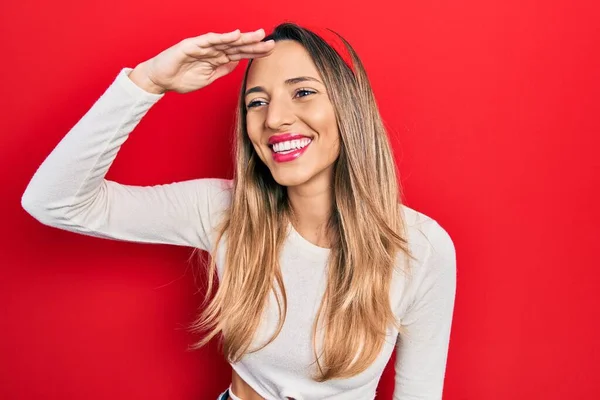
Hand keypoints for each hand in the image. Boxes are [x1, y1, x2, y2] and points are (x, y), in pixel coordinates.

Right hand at [130, 29, 274, 93]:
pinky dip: (223, 37)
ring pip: (227, 41)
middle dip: (254, 44)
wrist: (160, 80)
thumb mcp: (208, 78)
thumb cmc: (180, 79)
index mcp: (216, 58)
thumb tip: (237, 63)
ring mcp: (203, 46)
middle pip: (237, 46)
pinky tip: (236, 35)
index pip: (239, 54)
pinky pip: (210, 40)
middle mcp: (212, 50)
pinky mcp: (192, 45)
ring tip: (258, 35)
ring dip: (243, 38)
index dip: (254, 52)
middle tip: (271, 42)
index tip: (269, 51)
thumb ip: (222, 69)